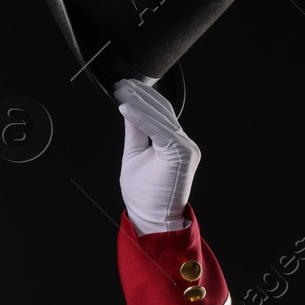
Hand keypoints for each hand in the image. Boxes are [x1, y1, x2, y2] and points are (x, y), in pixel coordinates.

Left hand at [115, 77, 198, 235]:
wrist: (154, 220)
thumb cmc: (145, 195)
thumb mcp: (134, 156)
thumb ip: (135, 132)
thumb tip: (128, 109)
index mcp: (174, 143)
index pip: (160, 112)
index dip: (142, 97)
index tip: (122, 86)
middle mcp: (184, 142)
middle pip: (161, 110)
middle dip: (139, 94)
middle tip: (119, 83)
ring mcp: (185, 147)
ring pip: (160, 116)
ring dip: (138, 101)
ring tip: (120, 91)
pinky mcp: (182, 153)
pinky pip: (158, 129)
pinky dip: (140, 117)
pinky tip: (124, 108)